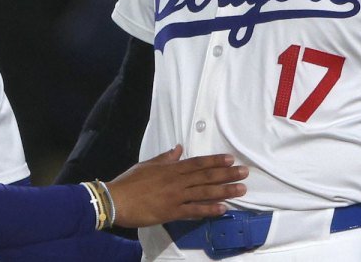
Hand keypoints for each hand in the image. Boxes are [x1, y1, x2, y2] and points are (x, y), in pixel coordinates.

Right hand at [107, 145, 247, 227]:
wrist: (116, 199)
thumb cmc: (129, 182)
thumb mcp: (147, 165)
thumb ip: (165, 158)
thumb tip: (178, 149)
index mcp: (170, 168)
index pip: (197, 163)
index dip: (215, 161)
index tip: (230, 159)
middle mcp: (176, 180)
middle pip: (206, 176)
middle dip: (227, 174)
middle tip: (244, 172)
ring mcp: (176, 196)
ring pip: (204, 192)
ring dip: (224, 190)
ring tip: (241, 189)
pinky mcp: (172, 211)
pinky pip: (194, 210)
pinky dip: (209, 209)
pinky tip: (223, 209)